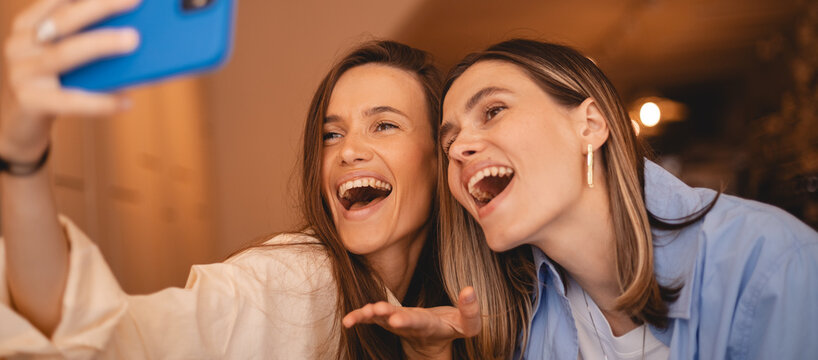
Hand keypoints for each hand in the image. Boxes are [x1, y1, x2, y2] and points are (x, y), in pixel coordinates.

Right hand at [0, 0, 140, 162]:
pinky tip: (125, 101)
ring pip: (66, 53)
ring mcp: (21, 72)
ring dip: (102, 44)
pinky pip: (69, 100)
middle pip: (64, 20)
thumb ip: (88, 42)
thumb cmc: (54, 84)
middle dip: (100, 7)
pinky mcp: (29, 101)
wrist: (19, 124)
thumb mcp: (67, 58)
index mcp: (29, 25)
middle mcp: (20, 44)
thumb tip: (135, 35)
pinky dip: (100, 101)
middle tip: (134, 1)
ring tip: (134, 41)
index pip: (59, 0)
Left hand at [343, 287, 480, 359]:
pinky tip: (348, 320)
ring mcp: (397, 323)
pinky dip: (361, 317)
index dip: (408, 320)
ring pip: (382, 320)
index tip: (397, 319)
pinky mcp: (387, 319)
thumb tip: (470, 289)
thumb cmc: (451, 328)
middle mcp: (411, 326)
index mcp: (430, 326)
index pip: (420, 322)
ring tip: (361, 313)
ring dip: (370, 316)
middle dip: (387, 315)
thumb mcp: (468, 326)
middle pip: (398, 320)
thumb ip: (471, 311)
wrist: (433, 341)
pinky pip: (372, 318)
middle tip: (376, 311)